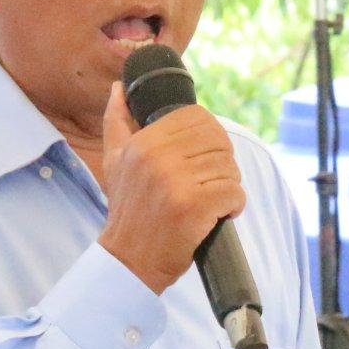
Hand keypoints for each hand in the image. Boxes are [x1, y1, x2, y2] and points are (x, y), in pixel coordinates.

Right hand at [97, 81, 244, 294]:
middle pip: (218, 141)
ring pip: (229, 167)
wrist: (129, 260)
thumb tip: (119, 88)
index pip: (197, 117)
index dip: (210, 138)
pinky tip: (219, 215)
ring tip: (214, 201)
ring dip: (229, 186)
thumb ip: (117, 121)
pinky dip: (234, 206)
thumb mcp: (114, 162)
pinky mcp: (194, 207)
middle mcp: (158, 157)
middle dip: (222, 163)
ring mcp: (176, 182)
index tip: (204, 161)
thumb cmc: (127, 212)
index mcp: (144, 142)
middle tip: (212, 183)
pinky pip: (234, 193)